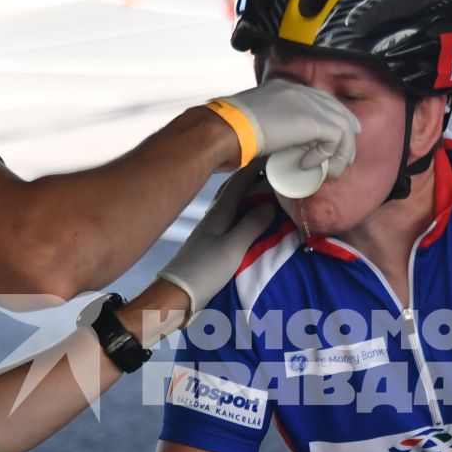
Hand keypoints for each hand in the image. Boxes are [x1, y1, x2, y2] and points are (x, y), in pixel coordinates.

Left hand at [157, 163, 275, 313]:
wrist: (177, 296)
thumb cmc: (203, 272)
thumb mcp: (232, 248)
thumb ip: (252, 225)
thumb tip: (270, 204)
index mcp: (218, 213)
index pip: (239, 181)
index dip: (256, 167)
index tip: (274, 156)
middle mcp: (214, 216)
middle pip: (235, 189)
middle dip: (254, 177)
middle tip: (275, 170)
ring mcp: (212, 229)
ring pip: (234, 203)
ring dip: (250, 194)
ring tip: (269, 189)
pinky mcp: (212, 243)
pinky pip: (233, 218)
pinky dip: (245, 212)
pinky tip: (252, 217)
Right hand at [205, 79, 357, 173]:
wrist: (229, 128)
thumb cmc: (233, 131)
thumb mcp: (258, 122)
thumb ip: (272, 125)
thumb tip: (278, 145)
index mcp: (287, 88)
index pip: (321, 100)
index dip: (332, 121)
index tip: (333, 142)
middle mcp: (301, 91)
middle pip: (338, 110)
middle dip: (346, 136)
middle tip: (343, 159)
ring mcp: (309, 102)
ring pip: (343, 126)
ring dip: (340, 152)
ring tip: (331, 171)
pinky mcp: (314, 119)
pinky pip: (335, 138)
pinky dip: (327, 155)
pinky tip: (308, 165)